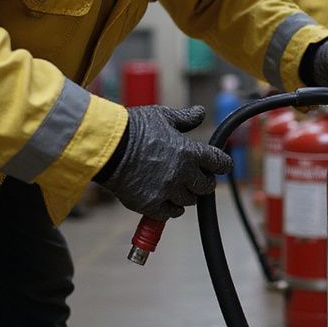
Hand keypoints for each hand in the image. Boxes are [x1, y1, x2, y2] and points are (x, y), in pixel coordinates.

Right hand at [99, 105, 232, 220]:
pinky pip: (170, 213)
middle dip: (203, 182)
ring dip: (186, 195)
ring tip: (176, 186)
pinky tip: (165, 199)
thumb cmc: (132, 128)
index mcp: (189, 151)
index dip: (222, 164)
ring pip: (189, 201)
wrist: (105, 146)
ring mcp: (167, 191)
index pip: (219, 163)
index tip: (220, 166)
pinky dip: (170, 208)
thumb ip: (184, 119)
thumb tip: (200, 112)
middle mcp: (182, 173)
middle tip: (196, 178)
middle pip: (206, 186)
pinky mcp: (151, 204)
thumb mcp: (161, 116)